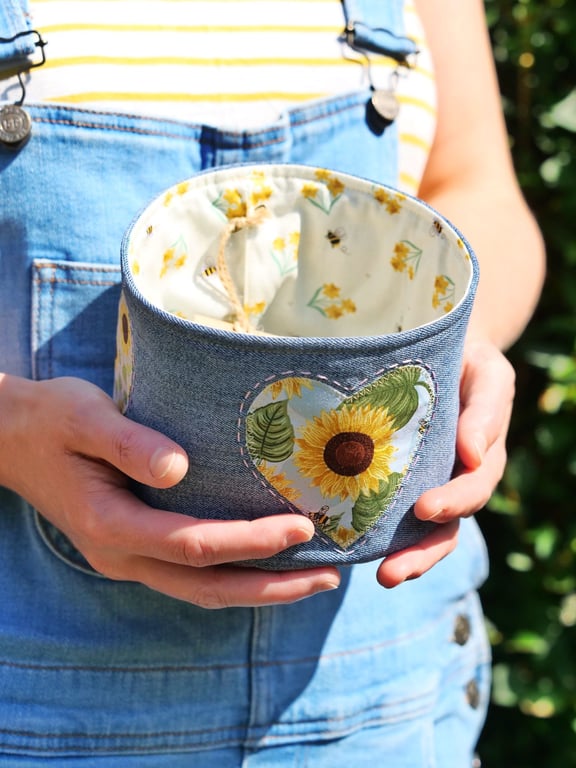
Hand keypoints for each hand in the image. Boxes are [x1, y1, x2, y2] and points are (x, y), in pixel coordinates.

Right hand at [0, 374, 339, 606]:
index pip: (195, 545)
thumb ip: (128, 443)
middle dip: (273, 586)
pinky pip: (190, 574)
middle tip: (330, 576)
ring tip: (314, 578)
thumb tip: (178, 468)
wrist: (12, 437)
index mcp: (110, 525)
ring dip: (259, 589)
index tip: (303, 525)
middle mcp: (120, 554)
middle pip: (207, 587)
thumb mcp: (84, 417)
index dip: (253, 540)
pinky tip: (266, 562)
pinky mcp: (134, 548)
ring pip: (201, 590)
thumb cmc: (52, 420)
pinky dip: (233, 575)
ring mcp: (125, 557)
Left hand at [376, 338, 514, 587]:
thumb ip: (485, 412)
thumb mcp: (488, 376)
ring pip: (414, 530)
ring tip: (376, 576)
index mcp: (478, 459)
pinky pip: (383, 509)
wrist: (441, 351)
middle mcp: (451, 479)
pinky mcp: (392, 478)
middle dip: (420, 554)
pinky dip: (369, 530)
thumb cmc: (469, 361)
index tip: (424, 510)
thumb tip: (472, 454)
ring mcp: (422, 483)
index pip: (471, 489)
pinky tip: (343, 542)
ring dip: (399, 556)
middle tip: (390, 575)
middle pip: (442, 528)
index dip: (452, 503)